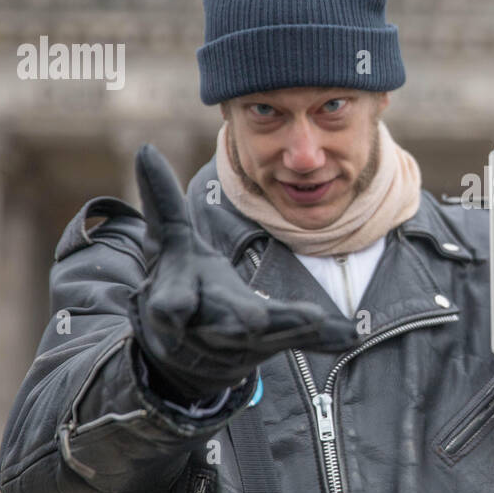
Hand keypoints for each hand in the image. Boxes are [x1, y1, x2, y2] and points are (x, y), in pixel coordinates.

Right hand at [126, 144, 359, 399]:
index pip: (172, 303)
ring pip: (267, 337)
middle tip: (256, 319)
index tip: (174, 309)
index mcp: (179, 299)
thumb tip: (144, 148)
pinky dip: (325, 339)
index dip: (173, 305)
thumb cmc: (181, 279)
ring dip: (290, 326)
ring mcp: (244, 341)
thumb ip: (162, 200)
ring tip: (316, 318)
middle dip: (238, 322)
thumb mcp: (170, 241)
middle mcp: (209, 326)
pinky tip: (349, 333)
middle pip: (223, 325)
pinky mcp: (275, 344)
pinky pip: (302, 342)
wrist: (190, 343)